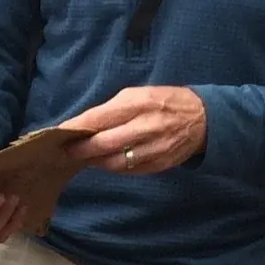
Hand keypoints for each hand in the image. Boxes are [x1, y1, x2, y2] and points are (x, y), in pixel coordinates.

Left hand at [63, 87, 207, 174]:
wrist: (203, 119)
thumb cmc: (165, 102)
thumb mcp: (139, 94)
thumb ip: (112, 109)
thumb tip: (85, 124)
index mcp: (138, 104)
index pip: (98, 118)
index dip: (77, 128)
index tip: (61, 133)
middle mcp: (145, 127)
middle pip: (103, 144)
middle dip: (81, 149)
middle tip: (67, 151)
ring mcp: (153, 149)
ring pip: (114, 162)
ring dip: (95, 161)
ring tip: (84, 158)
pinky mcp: (158, 164)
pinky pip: (129, 170)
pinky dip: (114, 167)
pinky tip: (105, 162)